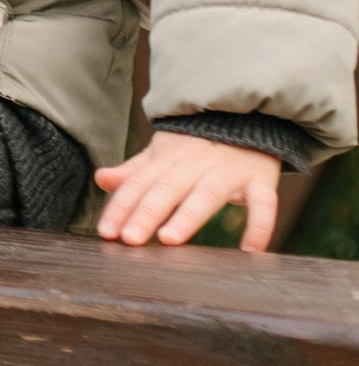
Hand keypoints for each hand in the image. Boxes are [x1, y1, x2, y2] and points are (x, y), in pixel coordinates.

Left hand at [95, 130, 280, 255]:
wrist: (246, 114)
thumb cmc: (198, 145)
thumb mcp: (164, 154)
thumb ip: (135, 172)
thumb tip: (101, 179)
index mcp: (168, 158)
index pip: (139, 183)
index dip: (121, 207)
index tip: (107, 233)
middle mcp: (196, 163)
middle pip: (168, 188)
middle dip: (146, 213)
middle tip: (130, 239)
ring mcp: (229, 170)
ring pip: (207, 194)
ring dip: (188, 216)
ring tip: (169, 239)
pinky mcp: (260, 178)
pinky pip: (264, 202)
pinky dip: (260, 225)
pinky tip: (250, 251)